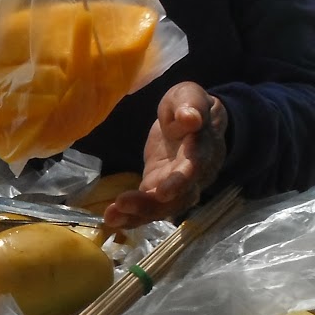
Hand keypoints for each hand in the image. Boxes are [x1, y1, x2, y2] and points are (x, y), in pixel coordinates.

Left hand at [104, 83, 228, 229]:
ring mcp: (178, 186)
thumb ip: (191, 104)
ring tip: (112, 216)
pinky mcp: (160, 189)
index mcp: (202, 147)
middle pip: (180, 196)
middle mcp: (195, 174)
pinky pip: (150, 207)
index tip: (162, 191)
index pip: (195, 165)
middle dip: (152, 204)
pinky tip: (112, 219)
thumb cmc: (188, 106)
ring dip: (138, 214)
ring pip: (165, 208)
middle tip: (123, 203)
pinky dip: (131, 216)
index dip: (180, 179)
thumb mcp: (189, 95)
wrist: (193, 121)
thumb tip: (190, 118)